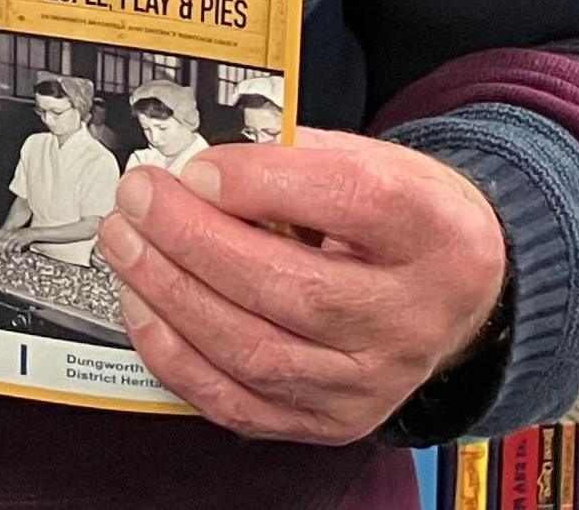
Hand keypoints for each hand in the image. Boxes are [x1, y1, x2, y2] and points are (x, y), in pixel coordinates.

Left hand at [95, 130, 505, 445]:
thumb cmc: (399, 219)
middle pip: (293, 288)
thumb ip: (291, 156)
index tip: (198, 168)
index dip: (263, 183)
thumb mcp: (373, 161)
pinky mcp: (330, 422)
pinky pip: (236, 402)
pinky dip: (175, 355)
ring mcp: (371, 383)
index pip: (353, 203)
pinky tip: (143, 306)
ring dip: (170, 295)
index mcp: (438, 236)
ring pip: (255, 351)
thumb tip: (195, 166)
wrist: (453, 295)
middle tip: (138, 201)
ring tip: (125, 245)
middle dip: (193, 240)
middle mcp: (413, 320)